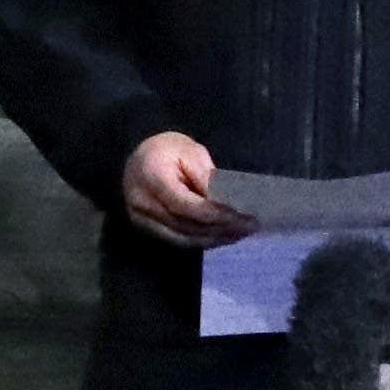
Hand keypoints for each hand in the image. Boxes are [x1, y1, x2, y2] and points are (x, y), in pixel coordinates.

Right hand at [121, 132, 249, 246]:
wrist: (139, 157)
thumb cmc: (168, 149)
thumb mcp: (192, 153)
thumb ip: (207, 179)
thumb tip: (230, 204)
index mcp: (151, 176)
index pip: (185, 205)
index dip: (215, 213)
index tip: (242, 215)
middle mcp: (141, 202)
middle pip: (186, 224)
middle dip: (221, 227)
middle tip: (250, 225)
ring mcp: (141, 219)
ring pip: (184, 237)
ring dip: (215, 238)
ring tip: (241, 232)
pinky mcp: (147, 229)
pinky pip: (179, 240)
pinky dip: (203, 240)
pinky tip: (223, 236)